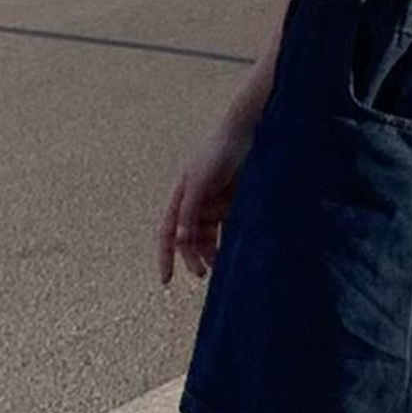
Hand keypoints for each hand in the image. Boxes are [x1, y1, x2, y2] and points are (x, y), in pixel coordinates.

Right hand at [158, 113, 254, 283]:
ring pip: (207, 236)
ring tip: (222, 266)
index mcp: (179, 196)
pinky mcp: (230, 202)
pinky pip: (225, 227)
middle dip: (193, 257)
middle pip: (188, 238)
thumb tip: (179, 240)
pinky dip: (227, 240)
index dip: (164, 256)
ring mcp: (212, 203)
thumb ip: (189, 211)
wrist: (246, 132)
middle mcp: (193, 202)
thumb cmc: (217, 152)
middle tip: (203, 274)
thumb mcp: (199, 182)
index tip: (166, 281)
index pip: (167, 233)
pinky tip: (234, 252)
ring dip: (211, 251)